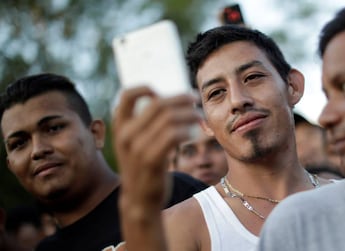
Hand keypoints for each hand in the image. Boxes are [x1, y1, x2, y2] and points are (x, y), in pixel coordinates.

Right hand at [112, 86, 199, 212]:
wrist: (139, 200)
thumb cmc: (143, 167)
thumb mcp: (135, 143)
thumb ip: (144, 124)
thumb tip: (169, 101)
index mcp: (120, 127)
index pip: (127, 96)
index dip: (146, 88)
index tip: (163, 92)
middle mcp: (126, 135)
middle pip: (158, 104)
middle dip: (181, 98)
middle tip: (195, 99)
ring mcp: (137, 148)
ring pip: (169, 119)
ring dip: (189, 114)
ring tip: (199, 116)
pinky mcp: (151, 161)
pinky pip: (173, 136)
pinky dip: (187, 130)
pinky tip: (193, 132)